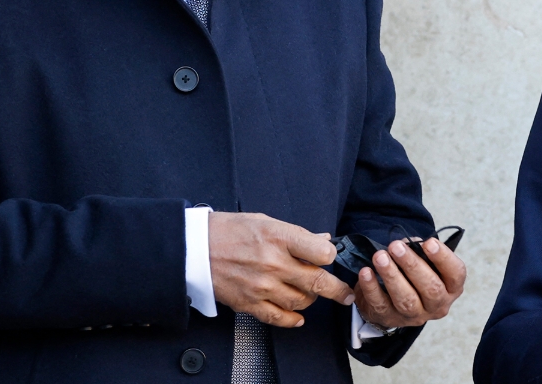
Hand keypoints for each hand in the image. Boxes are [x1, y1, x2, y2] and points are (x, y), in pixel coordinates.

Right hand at [208, 212, 354, 327]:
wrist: (194, 249)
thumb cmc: (229, 230)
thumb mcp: (266, 221)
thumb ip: (297, 235)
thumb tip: (323, 241)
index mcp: (279, 237)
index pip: (322, 253)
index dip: (330, 255)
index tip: (329, 256)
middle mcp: (273, 263)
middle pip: (317, 282)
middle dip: (337, 290)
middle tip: (346, 294)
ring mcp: (261, 286)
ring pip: (301, 302)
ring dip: (311, 299)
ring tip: (308, 293)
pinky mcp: (249, 303)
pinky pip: (278, 318)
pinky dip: (292, 320)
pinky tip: (297, 316)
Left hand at [354, 237, 465, 329]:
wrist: (393, 299)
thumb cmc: (414, 274)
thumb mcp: (424, 262)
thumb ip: (420, 251)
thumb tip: (406, 244)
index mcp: (451, 288)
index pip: (456, 274)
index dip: (443, 258)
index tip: (429, 243)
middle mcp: (437, 305)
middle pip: (431, 288)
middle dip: (412, 265)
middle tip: (396, 247)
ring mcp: (415, 316)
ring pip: (406, 299)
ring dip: (392, 276)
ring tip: (380, 257)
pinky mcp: (391, 319)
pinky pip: (381, 304)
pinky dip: (372, 287)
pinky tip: (366, 272)